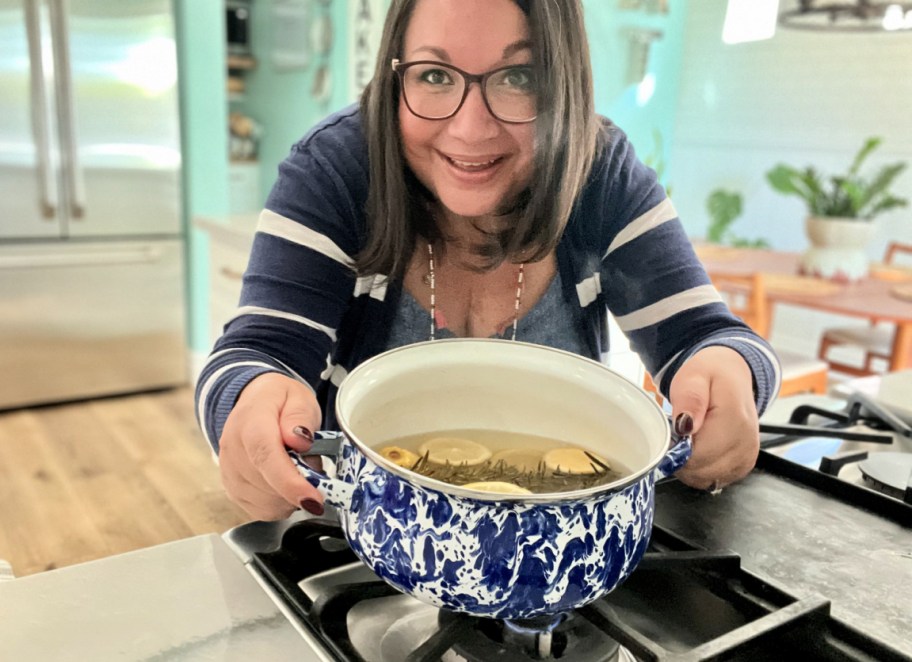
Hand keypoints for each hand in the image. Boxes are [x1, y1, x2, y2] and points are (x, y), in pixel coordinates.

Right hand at [218, 372, 323, 519]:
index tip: (313, 499)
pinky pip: (262, 510)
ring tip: (298, 469)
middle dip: (299, 487)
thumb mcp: (299, 397)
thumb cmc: (281, 401)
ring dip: (291, 496)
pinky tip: (287, 484)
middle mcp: (233, 449)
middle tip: (314, 466)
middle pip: (267, 485)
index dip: (289, 482)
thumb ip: (300, 416)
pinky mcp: (232, 489)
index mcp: (250, 422)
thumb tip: (300, 440)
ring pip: (266, 503)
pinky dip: (281, 504)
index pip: (265, 456)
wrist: (254, 401)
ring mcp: (229, 472)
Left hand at [668, 346, 759, 490]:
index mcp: (734, 420)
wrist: (732, 375)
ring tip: (688, 441)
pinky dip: (701, 470)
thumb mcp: (693, 377)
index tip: (671, 434)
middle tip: (678, 436)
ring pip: (707, 479)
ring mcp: (747, 457)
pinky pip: (715, 479)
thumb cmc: (710, 375)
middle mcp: (746, 443)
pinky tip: (698, 450)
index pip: (697, 456)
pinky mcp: (744, 465)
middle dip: (681, 460)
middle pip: (702, 472)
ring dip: (690, 467)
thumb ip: (689, 400)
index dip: (676, 451)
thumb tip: (684, 427)